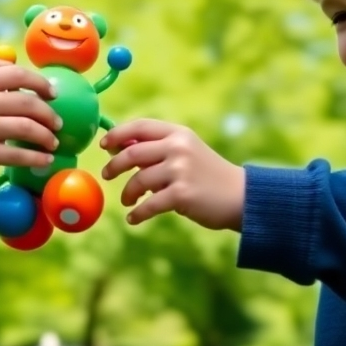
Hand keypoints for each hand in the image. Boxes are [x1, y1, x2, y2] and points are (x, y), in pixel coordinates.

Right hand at [0, 57, 60, 188]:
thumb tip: (15, 58)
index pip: (17, 74)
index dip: (41, 83)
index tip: (53, 93)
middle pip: (28, 102)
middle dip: (49, 114)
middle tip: (58, 123)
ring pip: (28, 129)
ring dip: (47, 137)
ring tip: (53, 142)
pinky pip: (19, 155)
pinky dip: (37, 158)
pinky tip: (45, 159)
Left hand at [100, 119, 244, 230]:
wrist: (240, 196)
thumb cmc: (207, 175)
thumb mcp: (187, 152)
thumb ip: (158, 149)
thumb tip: (119, 148)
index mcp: (178, 133)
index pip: (140, 126)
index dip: (117, 134)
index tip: (104, 145)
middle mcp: (179, 148)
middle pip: (132, 153)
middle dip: (114, 165)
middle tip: (107, 175)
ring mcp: (181, 170)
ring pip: (138, 180)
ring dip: (127, 193)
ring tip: (128, 201)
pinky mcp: (182, 194)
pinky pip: (148, 205)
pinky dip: (137, 214)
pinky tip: (133, 218)